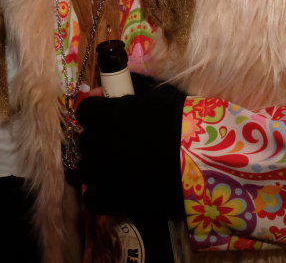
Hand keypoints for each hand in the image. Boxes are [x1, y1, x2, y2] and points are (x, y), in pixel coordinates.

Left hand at [77, 74, 185, 216]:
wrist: (200, 162)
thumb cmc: (182, 123)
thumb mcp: (158, 96)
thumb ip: (131, 89)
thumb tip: (110, 86)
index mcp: (107, 116)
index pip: (85, 111)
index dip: (96, 113)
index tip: (108, 115)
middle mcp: (99, 144)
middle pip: (85, 140)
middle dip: (98, 140)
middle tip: (118, 143)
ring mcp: (103, 174)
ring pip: (84, 170)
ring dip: (96, 167)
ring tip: (116, 168)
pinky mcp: (112, 200)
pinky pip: (92, 198)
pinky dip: (100, 194)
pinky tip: (115, 190)